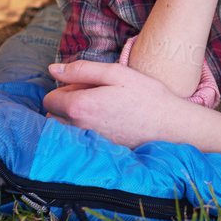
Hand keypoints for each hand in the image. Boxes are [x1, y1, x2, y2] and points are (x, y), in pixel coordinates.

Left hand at [43, 59, 201, 147]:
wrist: (171, 126)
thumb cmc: (146, 95)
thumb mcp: (116, 73)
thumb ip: (82, 69)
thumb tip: (52, 69)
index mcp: (79, 106)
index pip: (50, 99)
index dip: (65, 88)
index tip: (85, 86)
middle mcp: (78, 129)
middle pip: (54, 115)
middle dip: (66, 104)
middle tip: (94, 96)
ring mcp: (87, 143)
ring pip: (64, 130)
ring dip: (73, 119)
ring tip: (100, 110)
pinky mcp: (97, 152)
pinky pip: (79, 140)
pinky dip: (86, 131)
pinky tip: (108, 123)